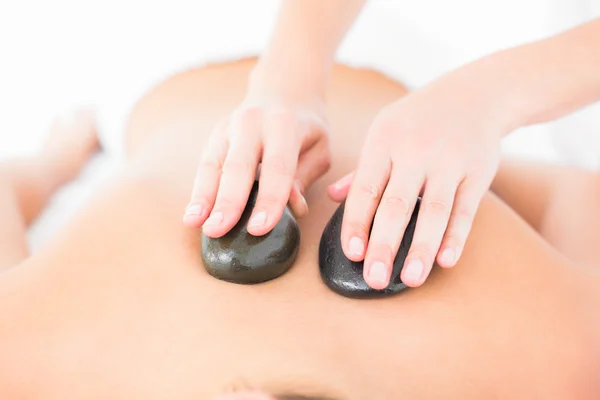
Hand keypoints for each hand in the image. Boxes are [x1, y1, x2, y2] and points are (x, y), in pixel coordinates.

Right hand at [183, 63, 330, 237]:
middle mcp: (252, 123)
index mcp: (284, 125)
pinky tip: (192, 214)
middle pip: (238, 166)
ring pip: (213, 165)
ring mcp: (229, 127)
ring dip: (203, 197)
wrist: (283, 91)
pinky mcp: (215, 135)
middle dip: (227, 201)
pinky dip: (198, 191)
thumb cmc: (305, 128)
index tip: (259, 229)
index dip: (269, 200)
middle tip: (217, 230)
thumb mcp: (319, 149)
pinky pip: (204, 166)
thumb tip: (293, 207)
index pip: (277, 168)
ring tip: (194, 223)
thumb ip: (304, 177)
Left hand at [328, 70, 510, 288]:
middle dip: (384, 245)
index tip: (352, 253)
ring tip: (410, 279)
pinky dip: (456, 236)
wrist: (476, 92)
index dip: (357, 223)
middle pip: (397, 205)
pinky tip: (446, 261)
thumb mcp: (384, 130)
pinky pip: (466, 209)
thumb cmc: (419, 118)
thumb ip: (362, 169)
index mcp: (384, 142)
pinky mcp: (478, 172)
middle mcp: (415, 151)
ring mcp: (449, 162)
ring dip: (422, 248)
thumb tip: (333, 199)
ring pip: (434, 211)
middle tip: (374, 279)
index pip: (366, 189)